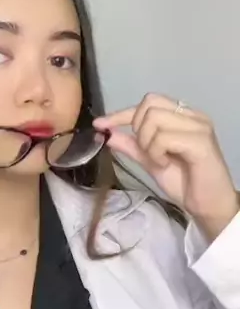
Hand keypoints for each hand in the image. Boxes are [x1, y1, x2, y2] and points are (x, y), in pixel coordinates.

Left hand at [93, 93, 238, 241]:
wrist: (208, 206)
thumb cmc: (185, 183)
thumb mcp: (151, 162)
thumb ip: (132, 146)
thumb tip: (107, 133)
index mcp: (182, 116)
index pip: (148, 102)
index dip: (121, 113)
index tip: (100, 125)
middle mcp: (192, 115)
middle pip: (149, 104)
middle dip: (138, 130)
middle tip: (148, 152)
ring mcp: (199, 126)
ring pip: (154, 119)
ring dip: (148, 144)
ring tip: (159, 161)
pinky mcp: (201, 141)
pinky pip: (164, 137)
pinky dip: (157, 152)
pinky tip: (165, 164)